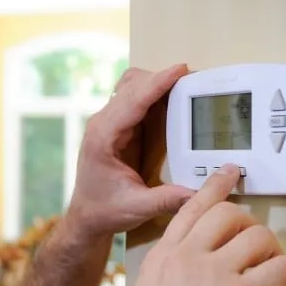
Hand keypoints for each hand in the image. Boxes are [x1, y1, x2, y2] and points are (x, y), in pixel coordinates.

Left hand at [67, 64, 196, 238]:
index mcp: (103, 138)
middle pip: (132, 85)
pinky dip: (154, 93)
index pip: (132, 100)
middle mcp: (102, 124)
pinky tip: (172, 99)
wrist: (87, 216)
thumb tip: (198, 192)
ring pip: (132, 87)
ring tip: (185, 86)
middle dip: (161, 78)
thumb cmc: (104, 210)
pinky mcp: (117, 126)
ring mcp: (108, 123)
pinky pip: (135, 99)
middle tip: (193, 79)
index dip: (157, 82)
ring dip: (157, 82)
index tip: (181, 69)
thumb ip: (167, 199)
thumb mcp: (137, 207)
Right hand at [111, 165, 285, 285]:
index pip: (192, 207)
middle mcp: (186, 257)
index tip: (230, 174)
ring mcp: (213, 274)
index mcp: (164, 256)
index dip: (216, 187)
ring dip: (273, 254)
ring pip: (259, 236)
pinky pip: (282, 269)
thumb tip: (195, 272)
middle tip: (260, 250)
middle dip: (252, 228)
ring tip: (272, 276)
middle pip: (230, 214)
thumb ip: (171, 274)